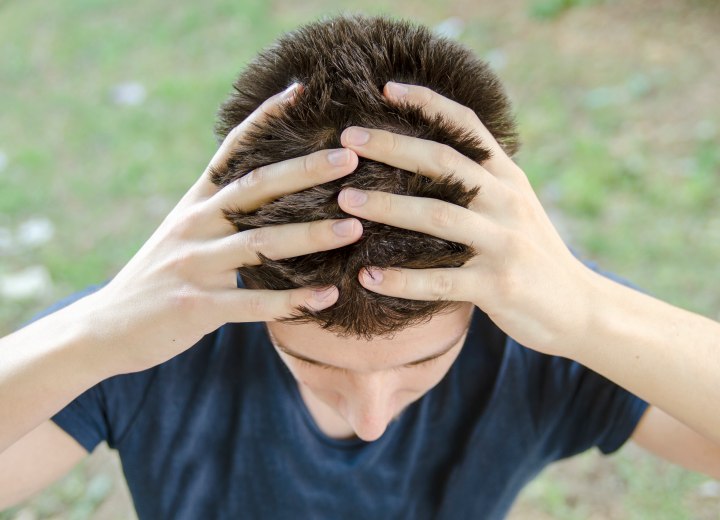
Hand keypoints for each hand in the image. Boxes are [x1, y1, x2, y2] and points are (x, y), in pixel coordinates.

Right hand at [89, 84, 361, 373]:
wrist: (110, 325)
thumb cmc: (163, 275)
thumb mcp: (187, 232)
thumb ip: (222, 210)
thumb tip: (271, 187)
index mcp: (195, 203)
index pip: (231, 151)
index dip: (263, 119)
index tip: (299, 92)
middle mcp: (194, 225)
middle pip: (254, 189)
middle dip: (304, 171)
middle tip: (350, 157)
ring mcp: (194, 266)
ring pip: (259, 244)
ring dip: (310, 235)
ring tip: (354, 228)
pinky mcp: (196, 307)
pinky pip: (252, 304)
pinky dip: (291, 302)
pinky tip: (327, 296)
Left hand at [337, 82, 593, 356]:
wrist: (578, 306)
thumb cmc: (532, 253)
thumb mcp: (515, 206)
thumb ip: (481, 181)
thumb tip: (427, 157)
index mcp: (507, 179)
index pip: (468, 127)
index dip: (428, 103)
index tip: (387, 89)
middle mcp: (506, 202)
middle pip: (444, 163)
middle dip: (392, 147)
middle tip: (347, 140)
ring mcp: (503, 243)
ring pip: (438, 217)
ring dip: (388, 207)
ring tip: (345, 202)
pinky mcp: (498, 286)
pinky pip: (440, 282)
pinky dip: (401, 280)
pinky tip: (368, 277)